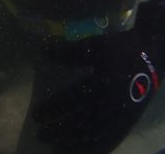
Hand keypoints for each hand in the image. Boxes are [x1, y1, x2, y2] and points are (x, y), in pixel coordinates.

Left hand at [33, 30, 161, 152]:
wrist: (152, 56)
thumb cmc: (121, 49)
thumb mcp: (94, 46)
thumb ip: (68, 52)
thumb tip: (44, 54)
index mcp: (99, 86)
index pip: (69, 102)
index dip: (52, 110)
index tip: (36, 117)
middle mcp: (108, 105)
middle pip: (79, 123)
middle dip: (59, 131)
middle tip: (41, 136)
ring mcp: (120, 116)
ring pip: (94, 135)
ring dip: (74, 144)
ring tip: (57, 149)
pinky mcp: (128, 121)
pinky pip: (112, 139)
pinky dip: (98, 148)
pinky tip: (86, 152)